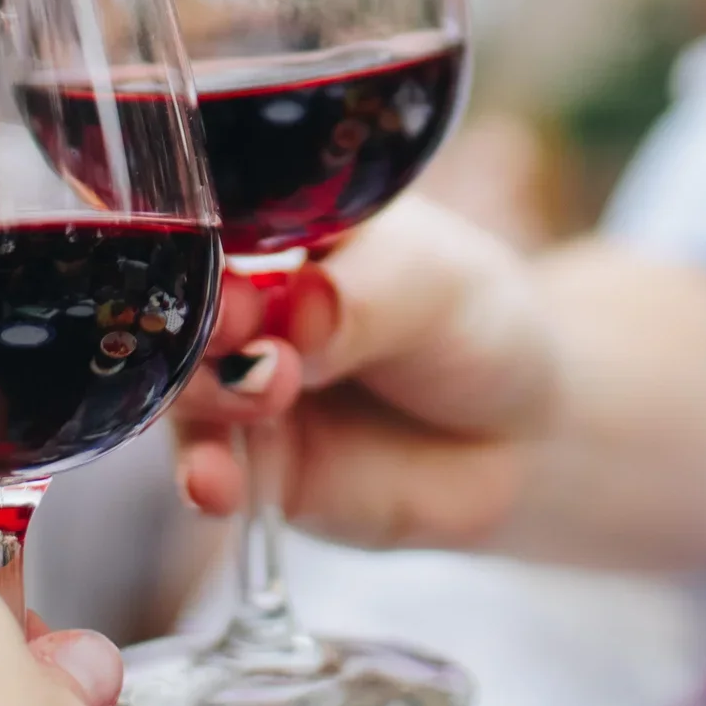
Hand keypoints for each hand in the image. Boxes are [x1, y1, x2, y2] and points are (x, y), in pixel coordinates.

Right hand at [172, 195, 559, 550]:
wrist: (524, 433)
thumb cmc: (476, 324)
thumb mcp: (435, 286)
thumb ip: (363, 299)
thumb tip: (300, 309)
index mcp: (276, 227)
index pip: (210, 219)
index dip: (208, 242)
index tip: (235, 269)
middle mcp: (246, 303)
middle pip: (182, 306)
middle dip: (203, 321)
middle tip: (246, 329)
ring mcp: (242, 384)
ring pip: (183, 387)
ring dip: (205, 393)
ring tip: (266, 392)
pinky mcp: (253, 463)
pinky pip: (208, 470)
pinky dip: (205, 477)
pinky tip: (218, 486)